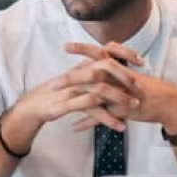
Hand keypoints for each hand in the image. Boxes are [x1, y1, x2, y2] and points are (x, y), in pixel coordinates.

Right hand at [7, 57, 140, 148]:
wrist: (35, 105)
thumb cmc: (58, 92)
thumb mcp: (77, 77)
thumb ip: (94, 72)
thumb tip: (115, 68)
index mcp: (84, 64)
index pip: (106, 50)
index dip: (124, 52)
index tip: (141, 61)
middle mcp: (80, 72)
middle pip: (106, 67)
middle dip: (125, 76)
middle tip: (139, 87)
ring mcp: (74, 88)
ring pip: (101, 89)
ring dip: (120, 98)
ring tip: (135, 107)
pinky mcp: (69, 103)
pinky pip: (93, 110)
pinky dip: (109, 119)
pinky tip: (121, 126)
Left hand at [64, 42, 176, 132]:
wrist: (170, 103)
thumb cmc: (151, 89)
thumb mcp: (131, 76)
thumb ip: (116, 70)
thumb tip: (101, 65)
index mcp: (120, 67)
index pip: (100, 52)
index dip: (83, 48)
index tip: (65, 46)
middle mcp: (120, 78)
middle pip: (92, 73)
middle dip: (71, 77)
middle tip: (54, 82)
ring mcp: (121, 94)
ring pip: (95, 94)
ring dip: (76, 101)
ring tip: (58, 107)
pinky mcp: (124, 110)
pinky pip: (103, 116)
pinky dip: (87, 122)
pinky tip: (74, 127)